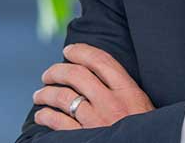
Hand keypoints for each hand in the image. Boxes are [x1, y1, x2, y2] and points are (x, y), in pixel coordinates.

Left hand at [32, 42, 155, 129]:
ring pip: (62, 97)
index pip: (100, 61)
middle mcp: (111, 103)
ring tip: (39, 94)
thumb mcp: (142, 105)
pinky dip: (46, 115)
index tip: (69, 50)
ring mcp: (95, 121)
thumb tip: (98, 74)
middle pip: (76, 75)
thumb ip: (124, 89)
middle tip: (48, 74)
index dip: (81, 51)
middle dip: (57, 71)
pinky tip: (41, 114)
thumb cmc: (144, 129)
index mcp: (128, 91)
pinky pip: (58, 122)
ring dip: (46, 93)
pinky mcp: (84, 138)